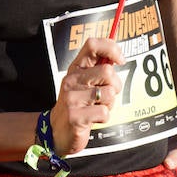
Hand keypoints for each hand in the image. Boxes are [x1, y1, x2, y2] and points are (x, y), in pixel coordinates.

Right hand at [50, 37, 121, 155]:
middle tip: (107, 94)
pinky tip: (93, 119)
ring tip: (97, 107)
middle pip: (107, 71)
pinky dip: (104, 117)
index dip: (111, 48)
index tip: (120, 60)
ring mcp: (72, 97)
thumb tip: (117, 57)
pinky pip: (104, 112)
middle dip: (116, 85)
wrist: (56, 131)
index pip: (92, 45)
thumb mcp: (83, 83)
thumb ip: (97, 69)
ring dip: (110, 103)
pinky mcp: (76, 116)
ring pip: (108, 92)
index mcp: (75, 68)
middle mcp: (72, 79)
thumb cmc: (76, 105)